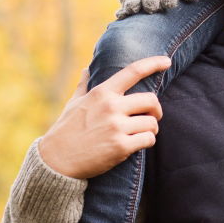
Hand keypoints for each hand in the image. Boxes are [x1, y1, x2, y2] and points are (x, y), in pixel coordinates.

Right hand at [38, 56, 170, 178]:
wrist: (56, 161)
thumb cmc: (66, 130)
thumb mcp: (74, 103)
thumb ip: (84, 85)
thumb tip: (86, 68)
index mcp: (102, 93)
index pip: (133, 71)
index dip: (153, 63)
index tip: (167, 61)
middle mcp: (111, 107)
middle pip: (151, 100)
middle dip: (156, 109)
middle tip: (153, 116)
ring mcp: (116, 127)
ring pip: (152, 123)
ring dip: (151, 129)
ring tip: (142, 133)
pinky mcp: (121, 147)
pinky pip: (148, 139)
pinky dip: (147, 142)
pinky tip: (138, 144)